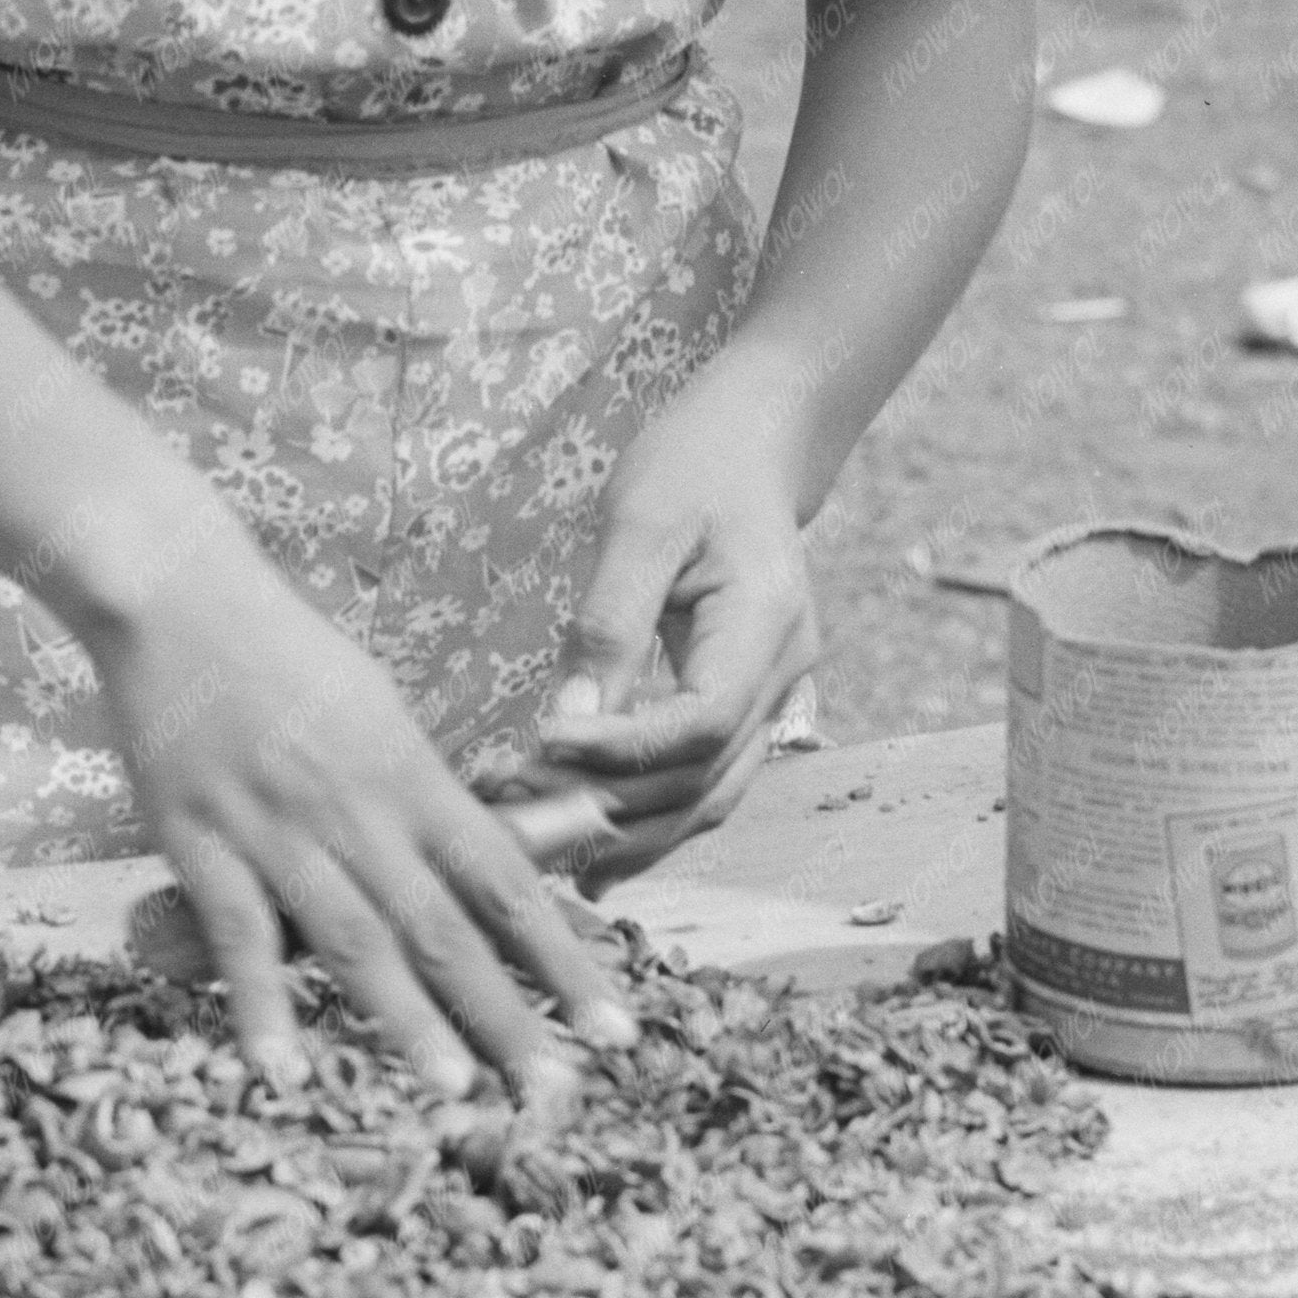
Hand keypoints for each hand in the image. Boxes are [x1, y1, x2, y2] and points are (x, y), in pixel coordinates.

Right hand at [97, 548, 637, 1112]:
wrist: (177, 595)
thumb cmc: (284, 655)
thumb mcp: (379, 714)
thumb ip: (422, 797)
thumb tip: (484, 863)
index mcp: (412, 778)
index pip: (509, 883)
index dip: (566, 959)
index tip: (615, 1026)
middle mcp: (359, 811)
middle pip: (446, 929)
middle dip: (508, 1017)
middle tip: (556, 1093)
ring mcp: (279, 830)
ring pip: (356, 940)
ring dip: (408, 1023)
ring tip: (455, 1092)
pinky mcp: (199, 842)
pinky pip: (236, 936)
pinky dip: (261, 1006)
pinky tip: (281, 1073)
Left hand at [535, 377, 824, 870]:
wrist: (752, 447)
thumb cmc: (693, 465)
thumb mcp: (640, 522)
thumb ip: (608, 622)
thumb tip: (568, 720)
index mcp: (766, 623)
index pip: (701, 722)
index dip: (623, 752)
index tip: (541, 748)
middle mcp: (784, 674)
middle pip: (705, 779)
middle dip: (610, 808)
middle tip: (514, 813)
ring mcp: (775, 696)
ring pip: (709, 797)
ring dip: (627, 833)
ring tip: (540, 850)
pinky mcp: (744, 705)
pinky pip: (704, 781)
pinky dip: (648, 819)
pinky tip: (589, 851)